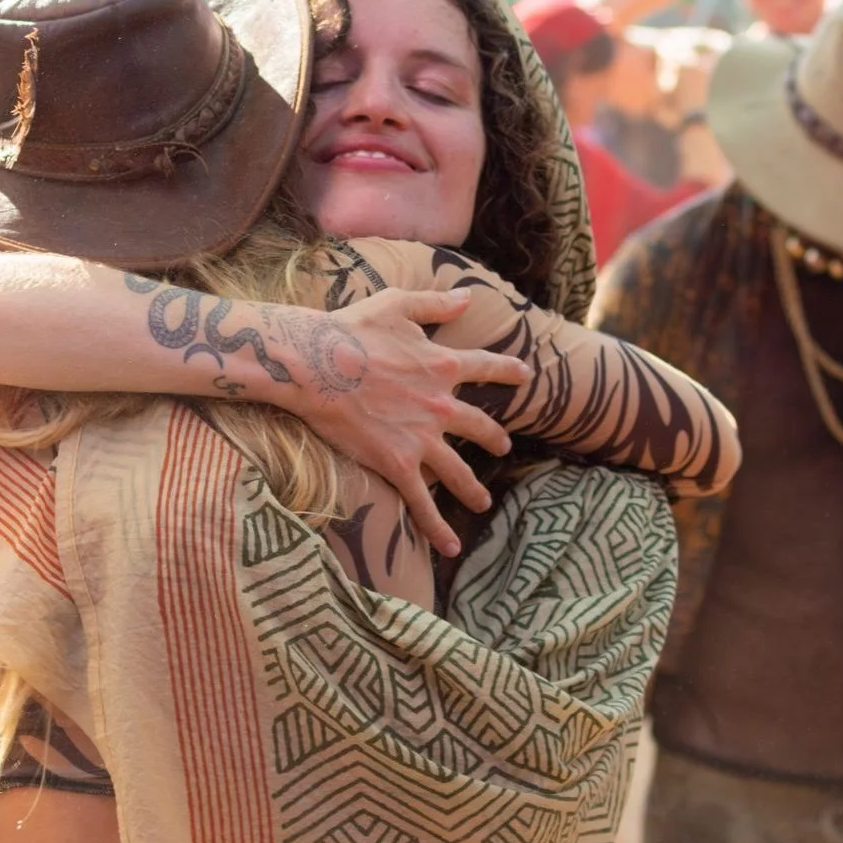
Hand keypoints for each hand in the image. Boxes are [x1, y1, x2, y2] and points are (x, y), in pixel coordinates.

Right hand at [296, 287, 530, 557]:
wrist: (316, 364)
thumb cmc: (350, 329)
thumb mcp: (397, 304)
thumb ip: (436, 304)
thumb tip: (467, 297)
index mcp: (443, 364)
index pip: (487, 367)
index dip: (508, 371)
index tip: (526, 375)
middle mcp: (440, 404)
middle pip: (479, 425)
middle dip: (494, 438)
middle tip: (504, 446)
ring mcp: (422, 438)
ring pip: (459, 470)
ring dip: (474, 488)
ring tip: (484, 501)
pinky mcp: (398, 464)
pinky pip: (423, 502)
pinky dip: (438, 527)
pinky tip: (450, 546)